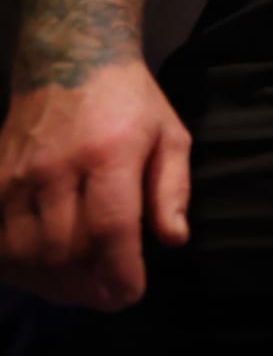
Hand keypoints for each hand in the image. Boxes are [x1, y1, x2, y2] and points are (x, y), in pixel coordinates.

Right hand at [0, 60, 190, 309]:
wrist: (70, 60)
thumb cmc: (131, 101)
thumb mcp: (170, 136)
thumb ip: (173, 189)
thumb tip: (173, 240)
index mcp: (110, 154)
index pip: (110, 229)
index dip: (118, 272)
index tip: (129, 295)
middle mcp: (57, 166)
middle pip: (63, 250)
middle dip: (88, 284)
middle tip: (108, 292)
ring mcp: (17, 174)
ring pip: (24, 253)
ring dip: (51, 282)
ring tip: (79, 285)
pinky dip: (16, 266)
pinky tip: (42, 269)